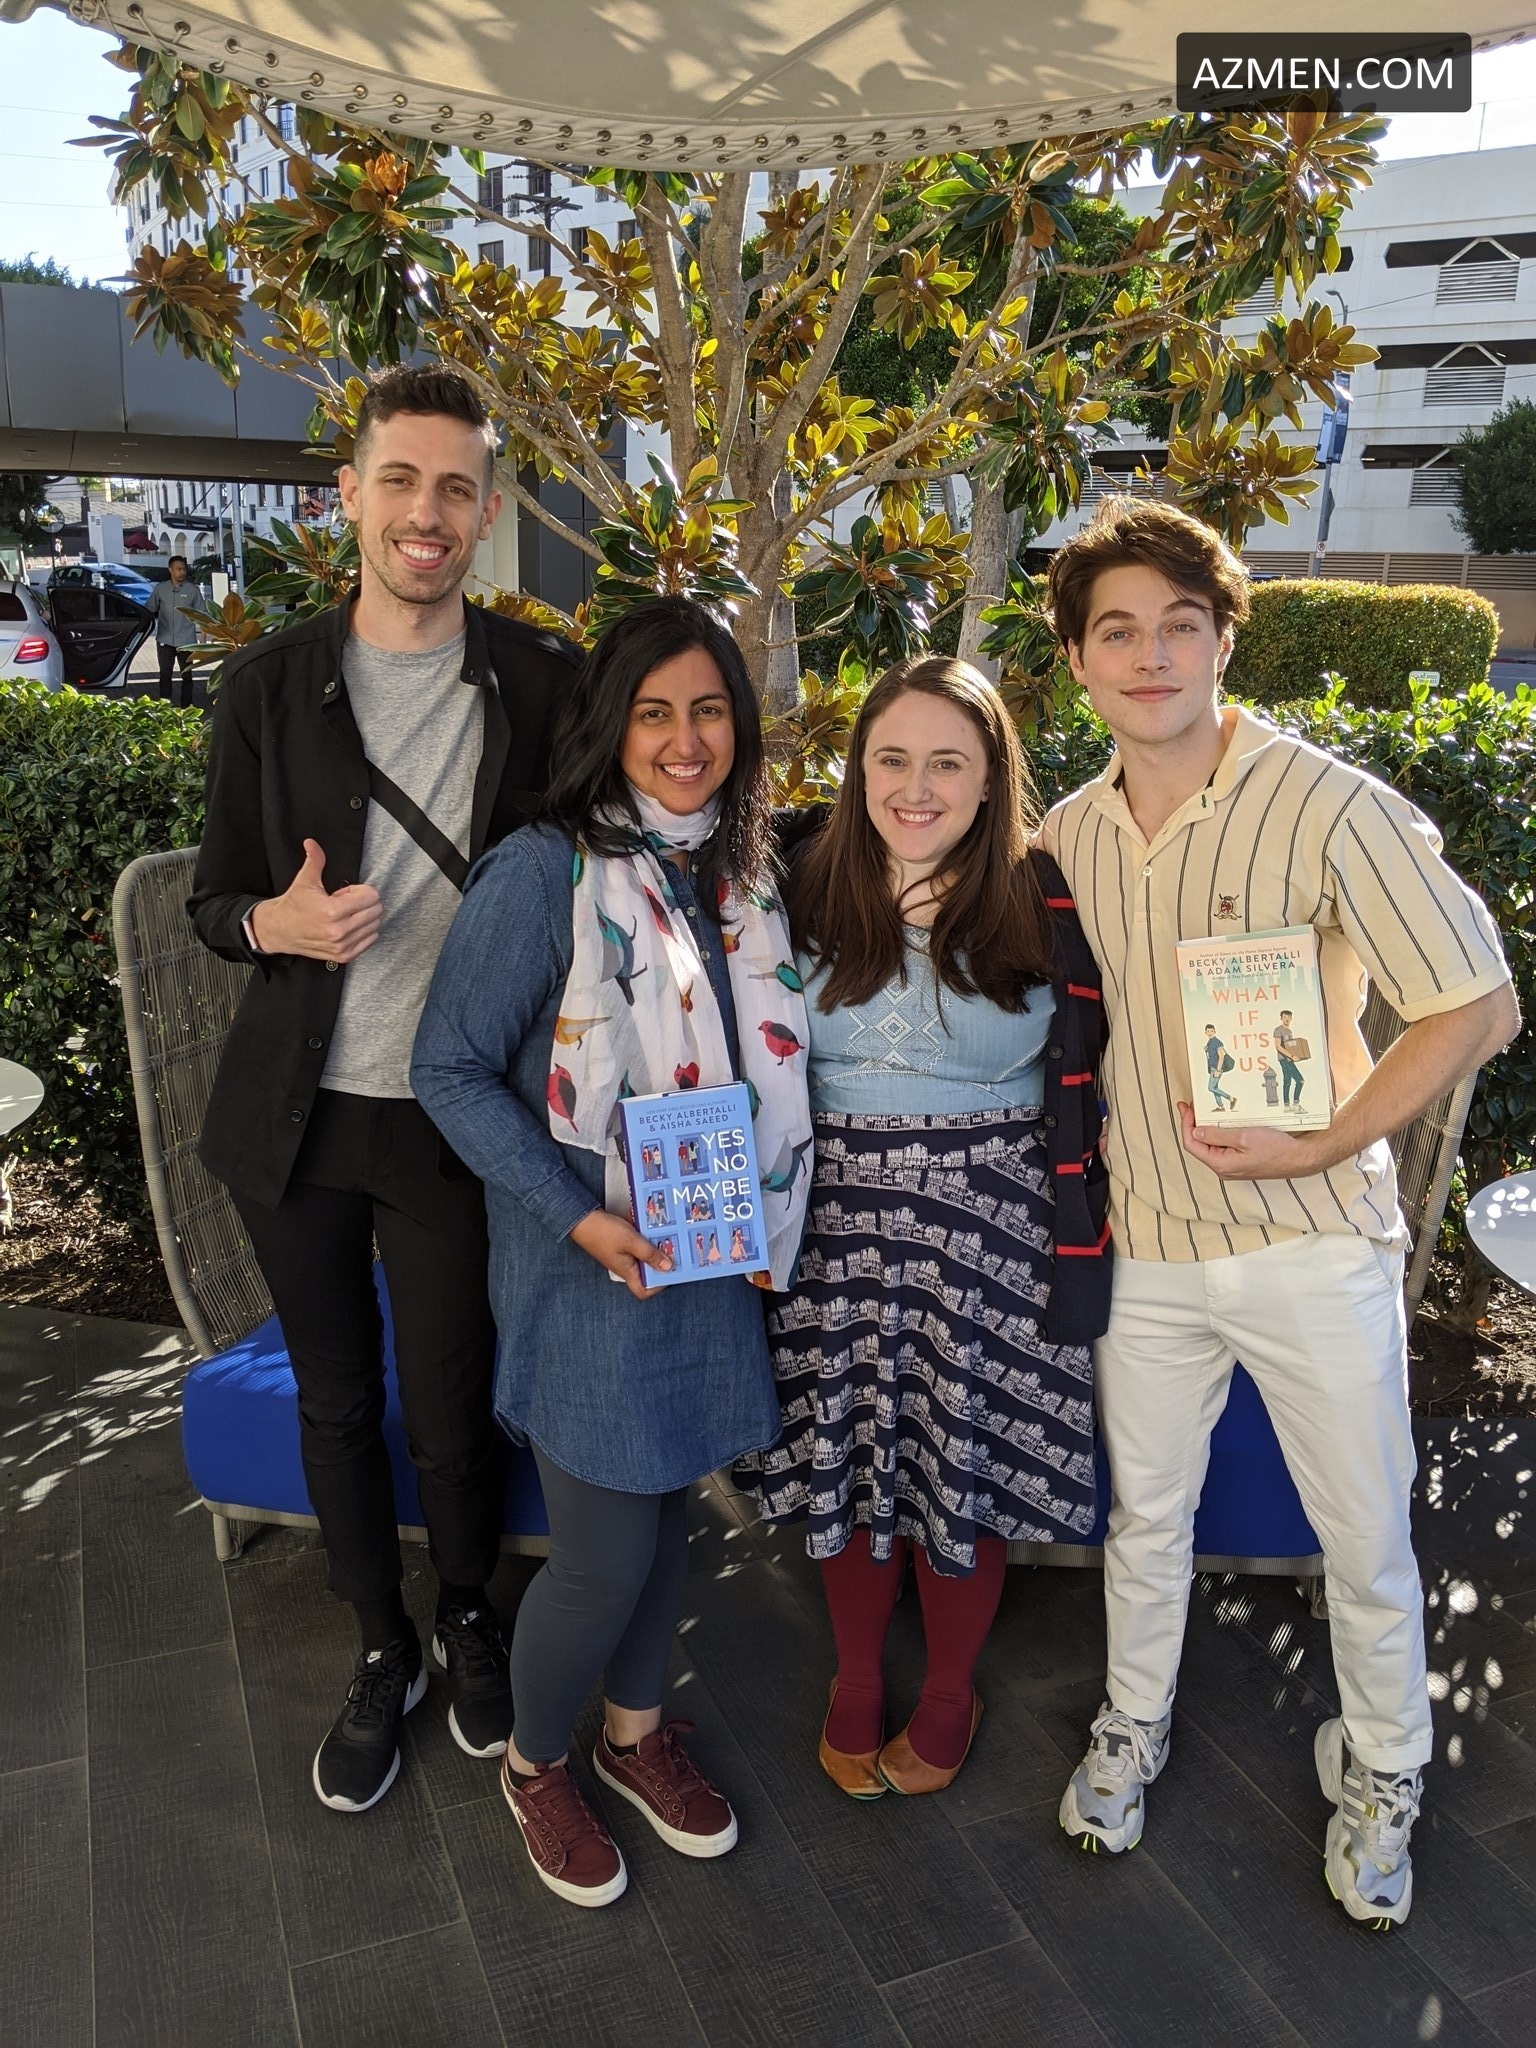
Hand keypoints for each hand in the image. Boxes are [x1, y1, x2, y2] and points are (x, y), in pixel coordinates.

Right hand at [250, 839, 382, 963]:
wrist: (279, 931)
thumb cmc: (293, 906)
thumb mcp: (305, 881)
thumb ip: (314, 860)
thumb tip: (311, 843)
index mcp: (331, 911)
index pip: (371, 896)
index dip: (361, 890)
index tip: (346, 892)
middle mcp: (339, 931)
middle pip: (376, 911)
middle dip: (364, 903)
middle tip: (345, 903)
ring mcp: (343, 946)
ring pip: (375, 925)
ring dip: (364, 917)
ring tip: (344, 915)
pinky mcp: (344, 956)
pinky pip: (370, 940)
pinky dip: (365, 931)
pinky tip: (348, 926)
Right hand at [569, 1209, 664, 1299]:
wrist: (581, 1218)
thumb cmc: (602, 1231)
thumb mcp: (631, 1241)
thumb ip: (650, 1254)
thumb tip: (667, 1267)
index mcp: (626, 1271)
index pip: (643, 1291)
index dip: (658, 1285)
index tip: (670, 1271)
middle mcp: (624, 1266)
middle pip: (647, 1271)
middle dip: (660, 1260)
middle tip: (671, 1249)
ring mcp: (621, 1255)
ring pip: (643, 1256)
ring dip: (653, 1246)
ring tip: (663, 1235)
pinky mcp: (619, 1244)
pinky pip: (636, 1245)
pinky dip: (643, 1237)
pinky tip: (648, 1226)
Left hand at [1176, 1101, 1327, 1180]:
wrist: (1300, 1158)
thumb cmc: (1275, 1149)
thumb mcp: (1243, 1137)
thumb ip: (1217, 1135)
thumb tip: (1196, 1131)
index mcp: (1220, 1164)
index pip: (1191, 1144)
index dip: (1185, 1124)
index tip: (1186, 1107)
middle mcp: (1224, 1168)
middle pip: (1199, 1145)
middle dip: (1194, 1124)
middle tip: (1193, 1105)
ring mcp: (1233, 1166)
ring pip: (1212, 1145)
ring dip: (1207, 1127)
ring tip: (1206, 1109)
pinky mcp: (1242, 1161)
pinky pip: (1224, 1146)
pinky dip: (1219, 1132)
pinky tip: (1223, 1120)